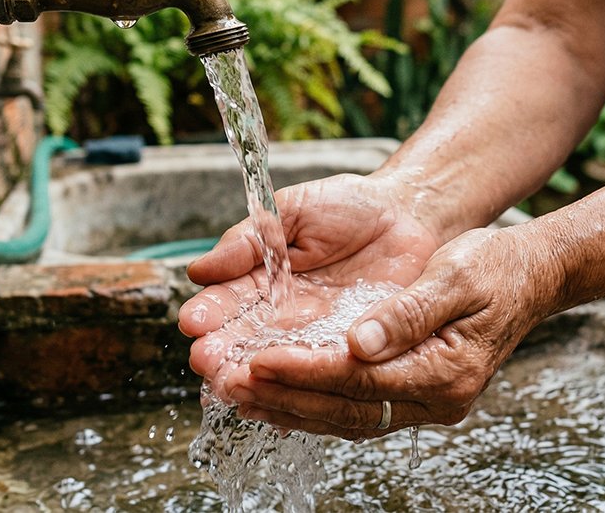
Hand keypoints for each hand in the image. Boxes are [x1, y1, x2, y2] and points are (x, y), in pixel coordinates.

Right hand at [178, 173, 445, 392]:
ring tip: (233, 383)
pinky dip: (304, 386)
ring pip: (280, 363)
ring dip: (255, 375)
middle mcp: (284, 316)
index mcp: (263, 281)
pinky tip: (281, 399)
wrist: (412, 215)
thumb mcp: (293, 212)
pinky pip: (327, 371)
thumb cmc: (351, 206)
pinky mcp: (353, 351)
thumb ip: (249, 241)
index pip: (228, 302)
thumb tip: (198, 269)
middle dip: (223, 353)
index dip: (209, 312)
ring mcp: (317, 337)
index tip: (192, 322)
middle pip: (246, 341)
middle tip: (205, 362)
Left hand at [216, 225, 564, 439]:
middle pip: (347, 408)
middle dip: (285, 397)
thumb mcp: (457, 275)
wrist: (530, 275)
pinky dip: (311, 402)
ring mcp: (425, 402)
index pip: (361, 380)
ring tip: (237, 393)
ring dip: (290, 407)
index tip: (259, 359)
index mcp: (447, 372)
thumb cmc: (496, 267)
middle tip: (230, 383)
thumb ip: (409, 311)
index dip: (306, 372)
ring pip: (346, 416)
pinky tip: (275, 393)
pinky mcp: (411, 392)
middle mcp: (436, 398)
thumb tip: (360, 342)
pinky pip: (354, 407)